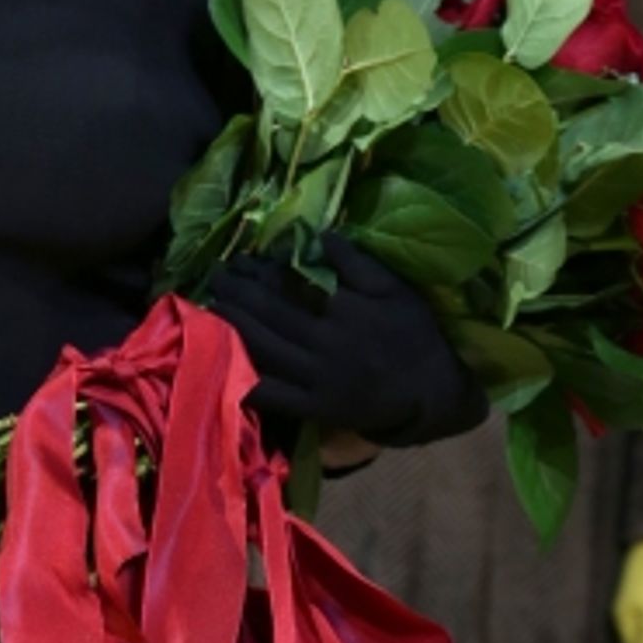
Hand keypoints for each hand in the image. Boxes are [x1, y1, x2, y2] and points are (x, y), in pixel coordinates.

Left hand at [206, 234, 487, 445]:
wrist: (431, 390)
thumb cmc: (415, 333)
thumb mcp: (395, 289)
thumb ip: (358, 263)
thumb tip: (321, 235)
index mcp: (345, 311)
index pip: (292, 286)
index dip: (260, 272)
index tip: (240, 260)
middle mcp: (326, 344)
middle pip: (270, 315)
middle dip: (237, 293)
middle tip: (215, 277)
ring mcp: (318, 379)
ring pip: (265, 350)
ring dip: (233, 327)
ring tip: (211, 308)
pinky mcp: (315, 407)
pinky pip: (275, 396)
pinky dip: (246, 382)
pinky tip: (221, 366)